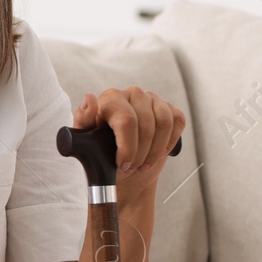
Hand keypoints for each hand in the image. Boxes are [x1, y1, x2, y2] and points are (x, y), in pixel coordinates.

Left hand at [71, 85, 185, 195]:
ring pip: (164, 125)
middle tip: (132, 167)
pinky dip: (169, 142)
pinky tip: (158, 153)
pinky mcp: (169, 107)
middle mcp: (133, 93)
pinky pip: (177, 122)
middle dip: (141, 153)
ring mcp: (153, 99)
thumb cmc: (100, 150)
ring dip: (155, 151)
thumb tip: (89, 98)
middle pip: (146, 125)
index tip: (123, 164)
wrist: (121, 162)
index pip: (126, 121)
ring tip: (143, 164)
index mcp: (110, 97)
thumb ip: (83, 119)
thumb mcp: (85, 138)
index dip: (128, 147)